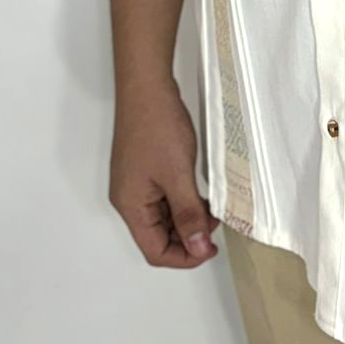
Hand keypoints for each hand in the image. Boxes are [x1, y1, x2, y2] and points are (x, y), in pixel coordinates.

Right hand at [109, 78, 219, 266]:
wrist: (147, 87)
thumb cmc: (158, 127)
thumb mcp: (178, 175)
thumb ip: (188, 214)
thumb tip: (197, 248)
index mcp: (131, 207)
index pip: (155, 251)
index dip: (185, 256)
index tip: (211, 248)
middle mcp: (129, 199)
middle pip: (158, 237)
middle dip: (187, 237)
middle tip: (215, 226)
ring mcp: (136, 184)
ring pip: (163, 217)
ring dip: (187, 218)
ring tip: (212, 209)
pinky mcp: (144, 170)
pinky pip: (163, 198)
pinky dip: (182, 201)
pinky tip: (201, 193)